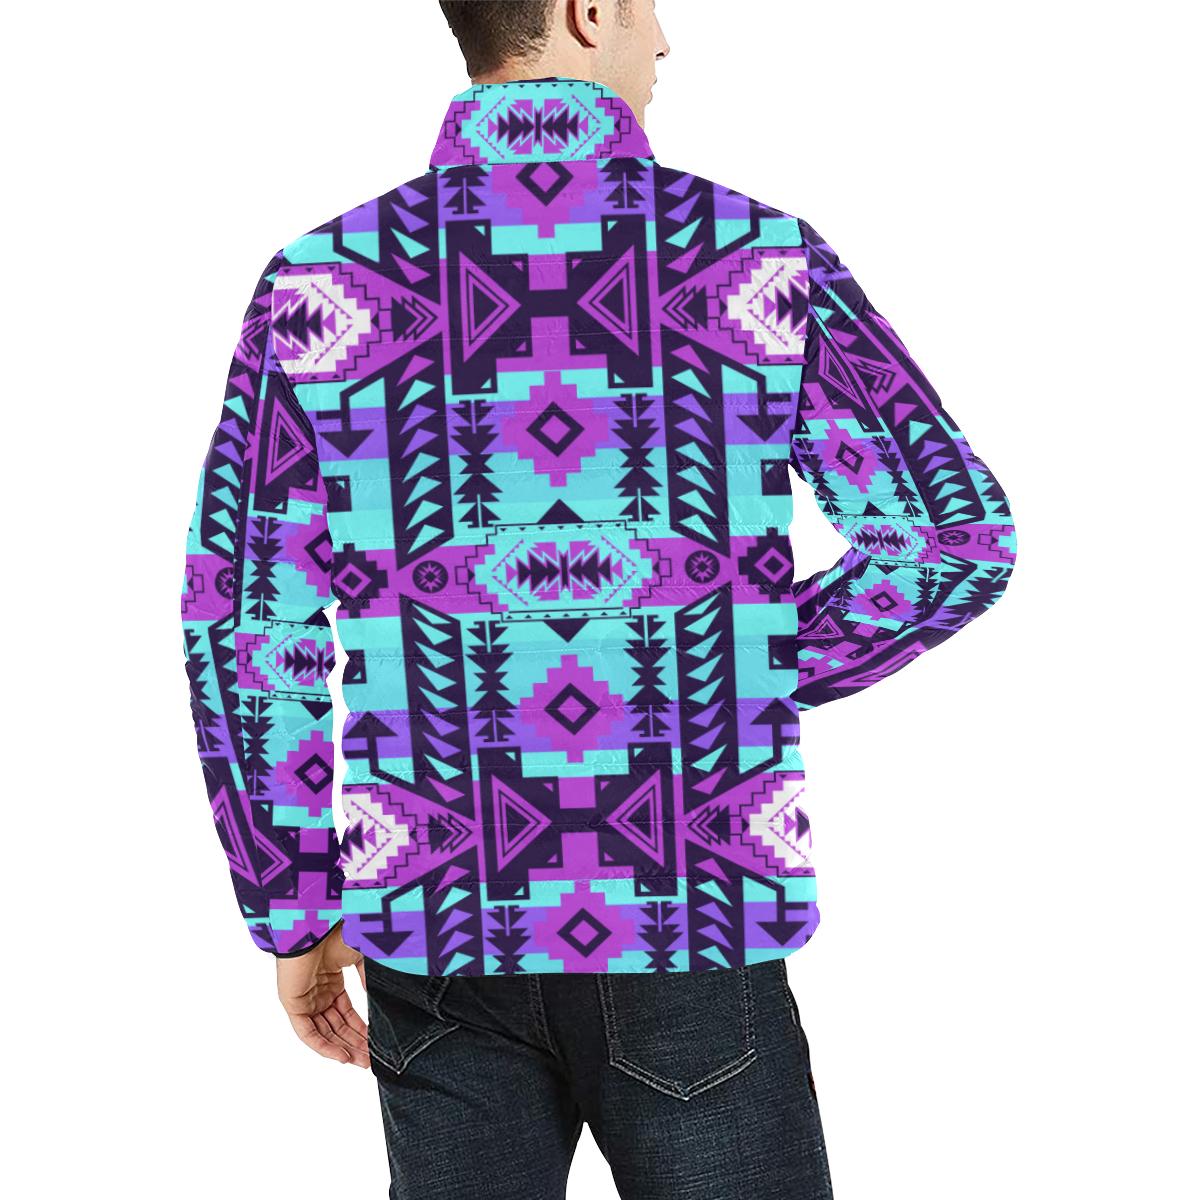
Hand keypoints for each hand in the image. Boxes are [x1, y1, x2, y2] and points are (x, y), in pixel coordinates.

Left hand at [275, 922, 369, 1067]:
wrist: (317, 924)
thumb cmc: (338, 933)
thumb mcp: (361, 957)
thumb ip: (368, 980)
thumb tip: (376, 1001)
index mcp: (331, 981)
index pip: (346, 1014)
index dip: (361, 1030)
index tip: (376, 1045)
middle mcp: (317, 993)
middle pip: (336, 1027)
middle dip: (354, 1044)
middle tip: (371, 1061)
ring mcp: (305, 999)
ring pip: (324, 1033)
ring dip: (342, 1049)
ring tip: (361, 1063)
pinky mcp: (293, 1004)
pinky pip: (307, 1033)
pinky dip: (324, 1047)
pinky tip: (342, 1057)